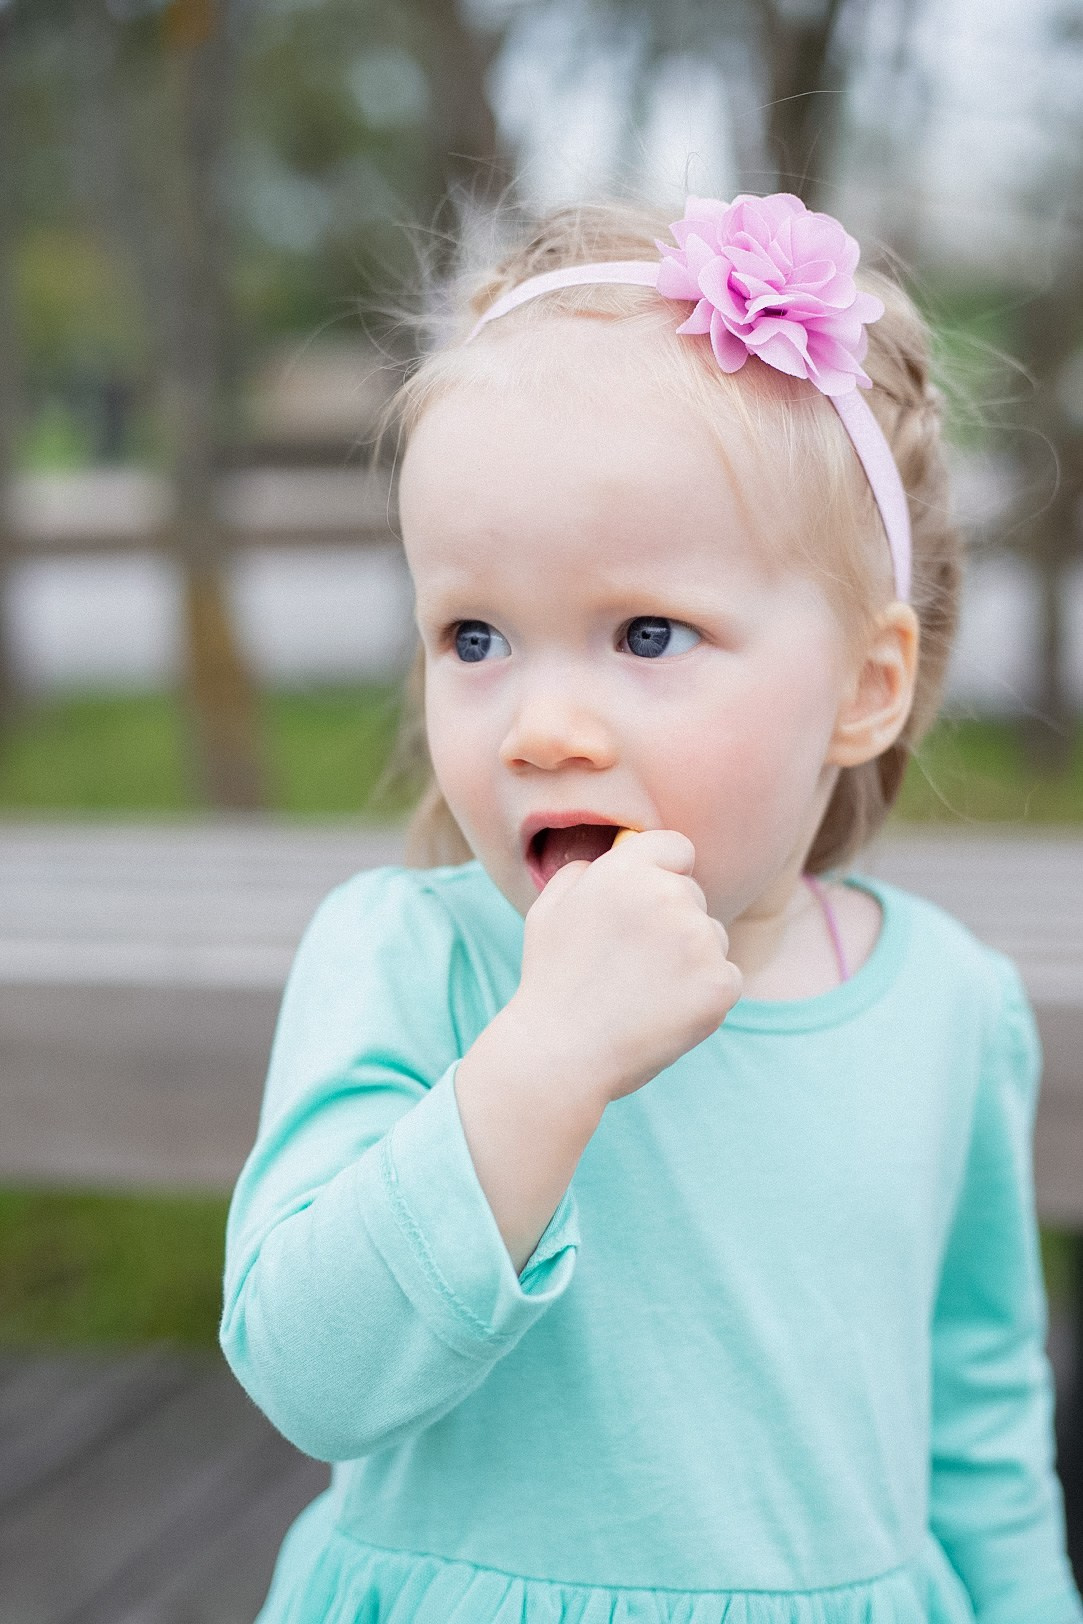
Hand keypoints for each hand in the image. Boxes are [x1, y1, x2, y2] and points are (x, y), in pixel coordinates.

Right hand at [507, 829, 741, 1108]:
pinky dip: (703, 995)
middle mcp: (668, 896)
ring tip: (644, 990)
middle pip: (693, 895)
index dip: (663, 872)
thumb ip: (584, 872)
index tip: (648, 902)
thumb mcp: (549, 909)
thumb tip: (610, 859)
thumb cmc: (552, 980)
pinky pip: (725, 977)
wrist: (563, 1052)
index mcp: (627, 871)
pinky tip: (664, 1011)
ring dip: (690, 957)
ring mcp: (699, 940)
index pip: (676, 847)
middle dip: (672, 921)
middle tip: (632, 962)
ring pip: (712, 936)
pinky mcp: (720, 983)